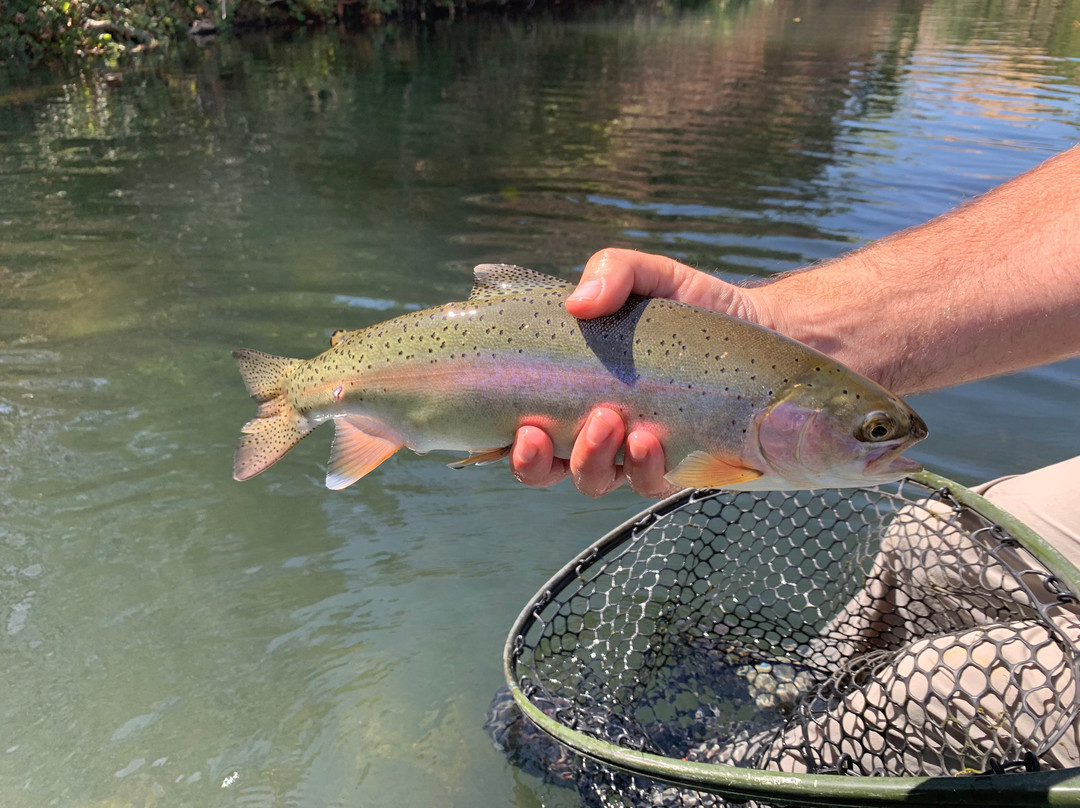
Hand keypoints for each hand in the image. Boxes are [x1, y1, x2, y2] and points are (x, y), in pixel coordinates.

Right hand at [510, 248, 761, 497]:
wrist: (762, 328)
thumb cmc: (693, 306)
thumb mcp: (651, 276)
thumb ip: (613, 272)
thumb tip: (578, 303)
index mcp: (573, 392)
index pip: (523, 430)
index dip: (507, 444)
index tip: (514, 426)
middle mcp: (598, 430)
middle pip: (548, 469)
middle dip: (536, 462)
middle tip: (543, 430)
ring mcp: (635, 454)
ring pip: (592, 481)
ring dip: (589, 460)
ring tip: (610, 422)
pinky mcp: (677, 467)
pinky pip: (647, 484)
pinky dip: (642, 468)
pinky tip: (649, 441)